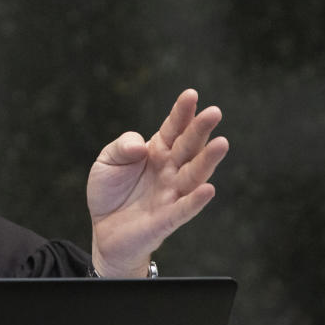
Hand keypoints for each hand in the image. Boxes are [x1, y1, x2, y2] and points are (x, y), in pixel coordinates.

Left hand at [87, 89, 228, 277]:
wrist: (103, 229)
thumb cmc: (110, 192)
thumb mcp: (106, 162)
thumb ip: (121, 147)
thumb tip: (140, 145)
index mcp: (157, 151)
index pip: (173, 128)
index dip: (182, 113)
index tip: (191, 95)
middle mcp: (170, 169)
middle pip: (189, 147)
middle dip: (200, 129)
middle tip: (214, 112)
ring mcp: (171, 193)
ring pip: (194, 175)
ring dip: (208, 160)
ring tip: (221, 143)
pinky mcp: (168, 219)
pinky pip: (185, 209)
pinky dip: (197, 200)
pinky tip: (209, 189)